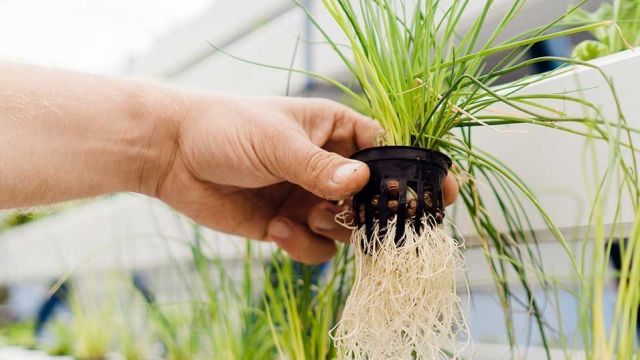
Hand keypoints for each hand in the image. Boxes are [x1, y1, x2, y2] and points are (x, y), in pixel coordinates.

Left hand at [156, 94, 457, 263]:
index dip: (413, 174)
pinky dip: (301, 246)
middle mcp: (328, 167)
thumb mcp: (277, 142)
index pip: (387, 152)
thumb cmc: (227, 128)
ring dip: (330, 231)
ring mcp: (308, 197)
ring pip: (346, 230)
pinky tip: (275, 229)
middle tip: (356, 220)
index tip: (439, 195)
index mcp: (335, 132)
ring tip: (301, 216)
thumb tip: (364, 183)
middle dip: (368, 214)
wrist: (172, 154)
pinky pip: (315, 248)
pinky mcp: (287, 225)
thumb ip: (320, 168)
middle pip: (373, 199)